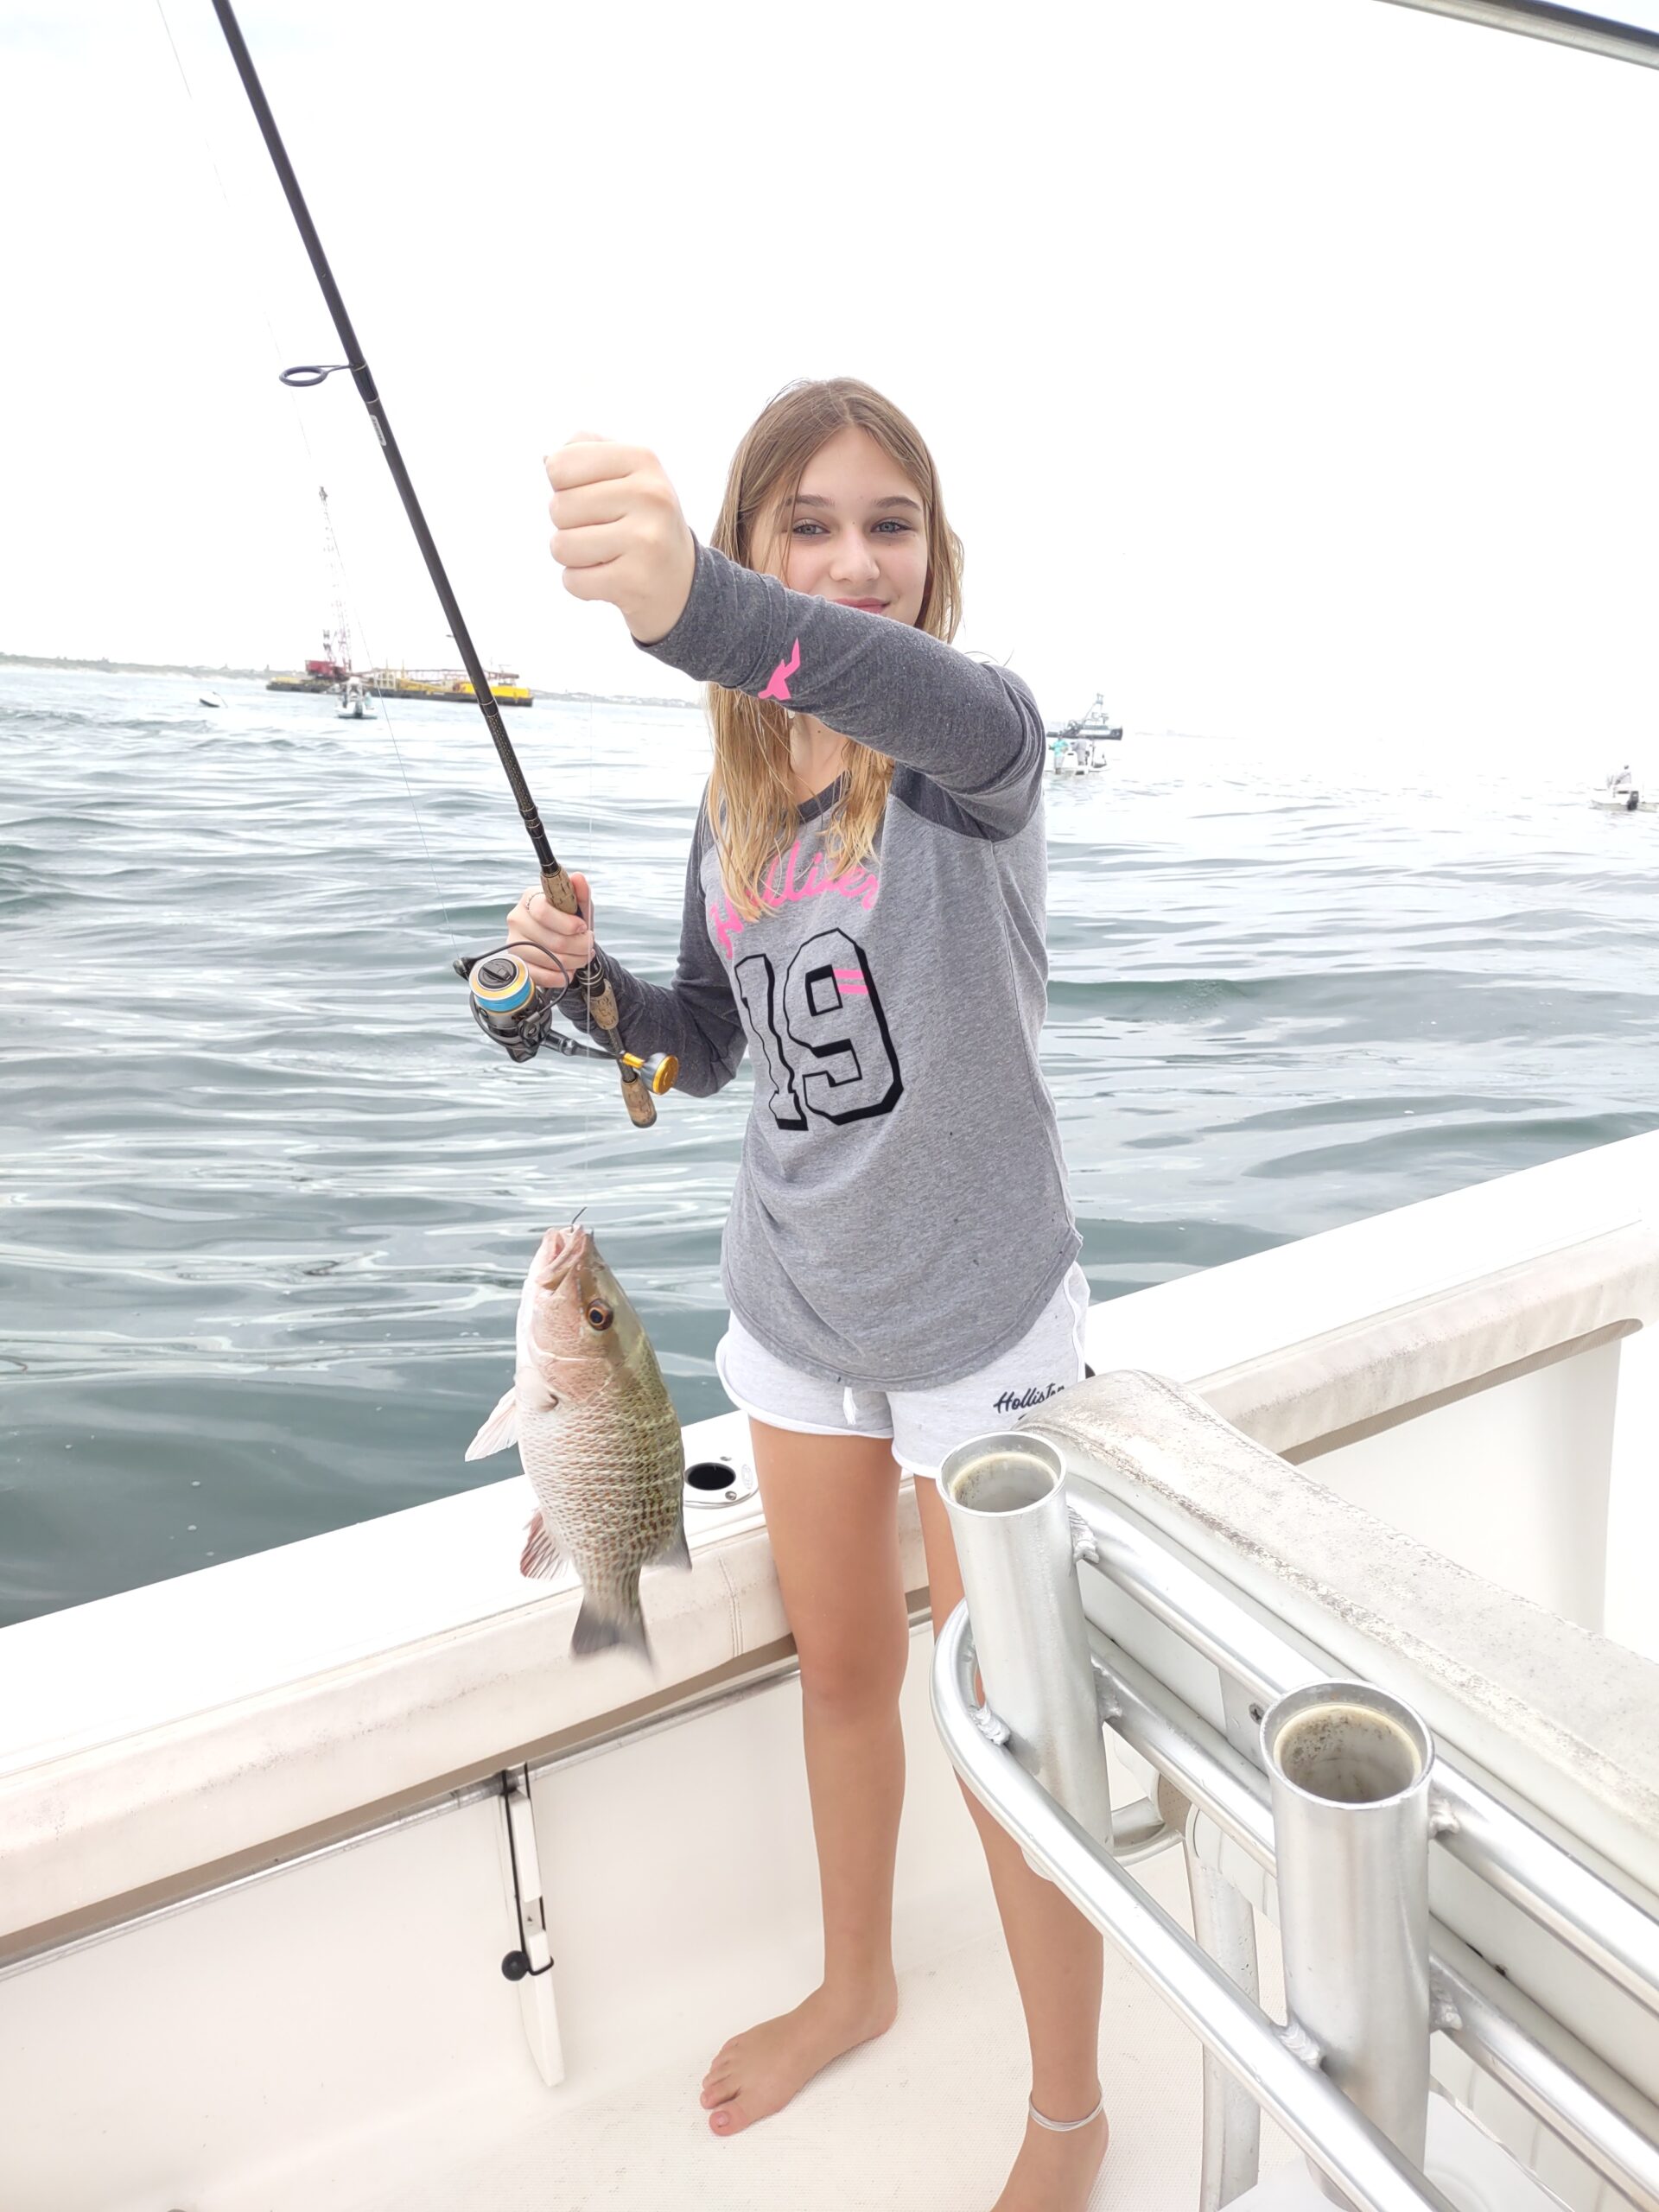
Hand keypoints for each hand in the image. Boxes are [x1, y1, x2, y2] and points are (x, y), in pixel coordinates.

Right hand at [507, 873, 594, 991]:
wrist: (562, 941)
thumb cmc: (569, 920)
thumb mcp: (578, 905)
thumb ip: (580, 893)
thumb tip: (578, 878)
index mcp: (530, 899)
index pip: (542, 911)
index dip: (566, 923)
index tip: (583, 927)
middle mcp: (517, 919)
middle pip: (551, 939)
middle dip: (579, 945)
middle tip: (589, 944)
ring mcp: (514, 943)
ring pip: (549, 959)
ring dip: (574, 961)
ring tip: (583, 956)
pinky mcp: (518, 964)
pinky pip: (541, 976)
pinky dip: (561, 976)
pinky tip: (570, 969)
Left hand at [546, 435, 695, 643]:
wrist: (682, 582)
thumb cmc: (639, 519)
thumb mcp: (624, 473)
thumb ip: (584, 451)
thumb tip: (547, 460)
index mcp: (642, 459)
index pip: (559, 465)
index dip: (561, 486)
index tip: (590, 497)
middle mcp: (649, 495)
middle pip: (558, 507)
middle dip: (567, 524)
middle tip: (601, 531)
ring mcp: (645, 540)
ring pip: (561, 546)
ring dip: (572, 556)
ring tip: (603, 554)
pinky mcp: (635, 581)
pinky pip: (573, 581)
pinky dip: (581, 584)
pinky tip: (608, 578)